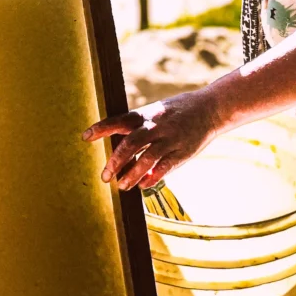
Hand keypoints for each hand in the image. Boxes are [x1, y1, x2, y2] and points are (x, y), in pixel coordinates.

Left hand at [82, 89, 226, 190]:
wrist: (209, 109)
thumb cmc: (177, 112)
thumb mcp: (156, 112)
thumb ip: (138, 127)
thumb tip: (118, 147)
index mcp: (147, 115)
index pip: (120, 120)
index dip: (102, 128)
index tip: (86, 137)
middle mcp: (157, 126)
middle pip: (131, 144)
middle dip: (116, 161)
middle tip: (105, 177)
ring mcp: (170, 139)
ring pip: (147, 159)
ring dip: (132, 174)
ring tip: (122, 186)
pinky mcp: (182, 152)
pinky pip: (165, 167)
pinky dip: (152, 177)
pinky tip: (142, 185)